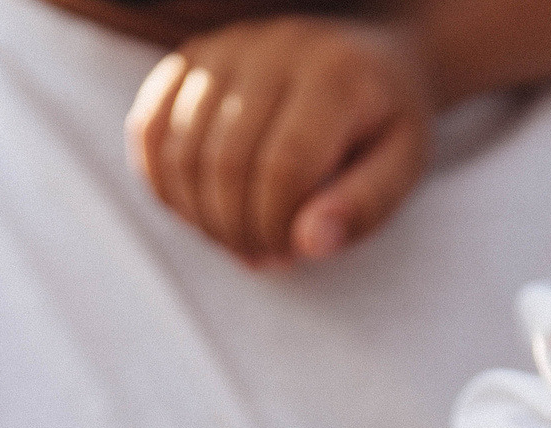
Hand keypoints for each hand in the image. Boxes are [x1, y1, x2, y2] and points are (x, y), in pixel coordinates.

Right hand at [128, 16, 433, 266]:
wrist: (367, 55)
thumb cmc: (383, 123)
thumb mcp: (402, 166)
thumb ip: (362, 206)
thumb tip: (308, 245)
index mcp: (334, 76)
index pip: (282, 167)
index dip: (275, 227)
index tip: (291, 252)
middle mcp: (272, 48)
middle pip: (224, 163)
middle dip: (237, 230)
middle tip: (263, 255)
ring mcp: (224, 48)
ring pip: (179, 152)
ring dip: (200, 216)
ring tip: (237, 236)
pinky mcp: (191, 57)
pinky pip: (147, 130)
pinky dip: (163, 185)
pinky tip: (199, 208)